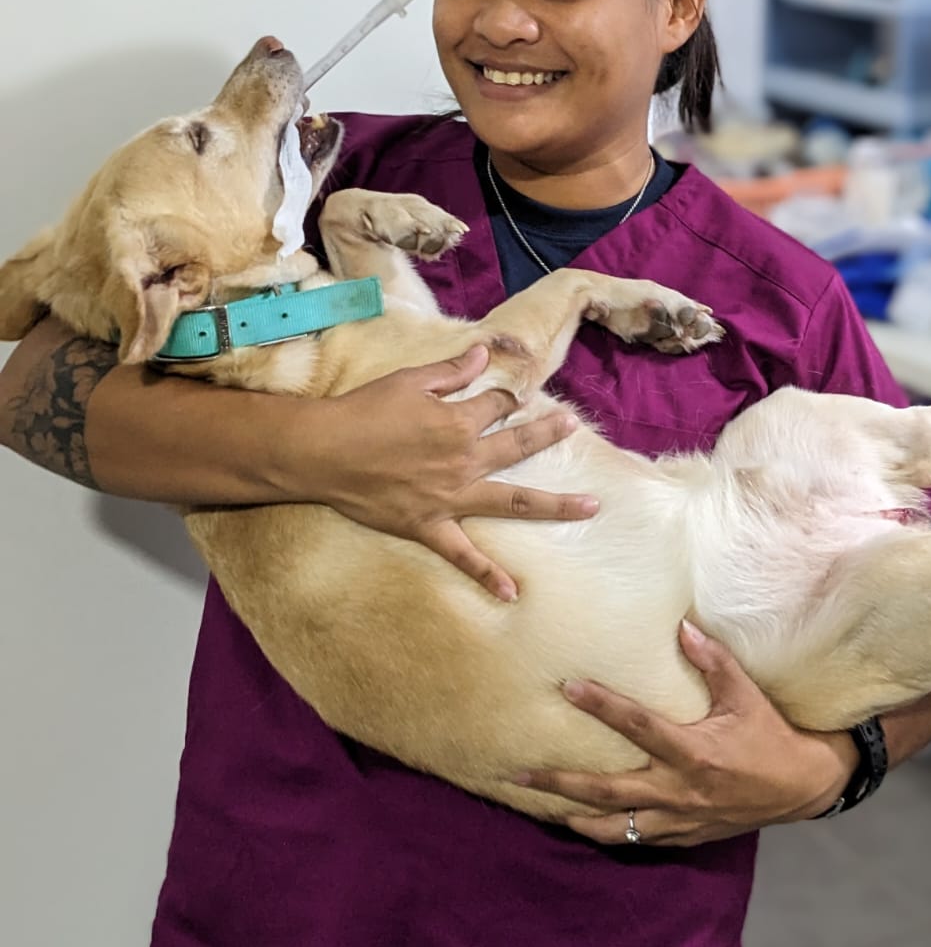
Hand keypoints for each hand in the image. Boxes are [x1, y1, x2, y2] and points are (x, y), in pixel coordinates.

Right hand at [302, 344, 596, 600]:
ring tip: (590, 506)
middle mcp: (464, 460)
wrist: (324, 451)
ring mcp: (450, 497)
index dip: (505, 397)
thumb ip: (452, 371)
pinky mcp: (429, 525)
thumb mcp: (409, 381)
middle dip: (547, 433)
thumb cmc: (363, 411)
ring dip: (554, 504)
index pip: (496, 405)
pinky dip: (486, 574)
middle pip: (517, 444)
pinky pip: (463, 555)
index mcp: (459, 422)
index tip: (512, 395)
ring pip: (513, 501)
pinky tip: (511, 593)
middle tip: (572, 426)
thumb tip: (484, 354)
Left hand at [514, 620, 858, 844]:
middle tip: (521, 772)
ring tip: (540, 806)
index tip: (568, 688)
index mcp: (694, 752)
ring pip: (616, 826)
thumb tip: (682, 628)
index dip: (602, 706)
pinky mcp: (685, 835)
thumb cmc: (771, 736)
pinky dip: (609, 834)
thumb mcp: (747, 695)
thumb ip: (714, 662)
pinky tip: (585, 824)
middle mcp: (680, 790)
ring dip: (575, 817)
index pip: (638, 726)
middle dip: (561, 782)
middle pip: (608, 790)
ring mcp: (680, 818)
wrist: (802, 787)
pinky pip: (638, 839)